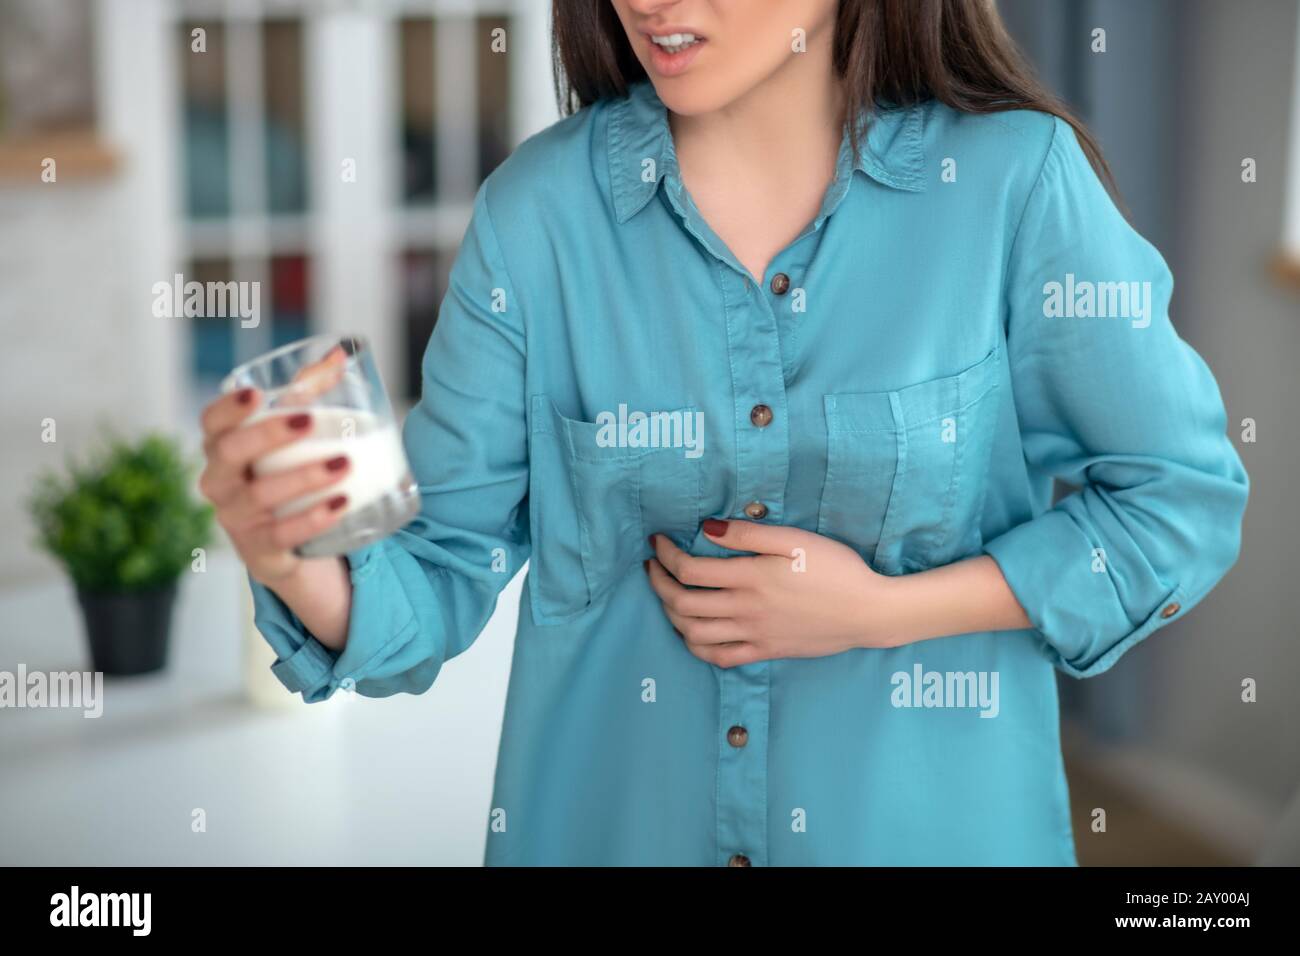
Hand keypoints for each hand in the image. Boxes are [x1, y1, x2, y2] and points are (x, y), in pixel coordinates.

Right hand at [198, 348, 352, 586]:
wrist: (291, 549)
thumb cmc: (285, 478)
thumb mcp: (293, 439)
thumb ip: (309, 395)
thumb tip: (339, 356)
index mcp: (222, 449)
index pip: (211, 423)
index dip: (228, 408)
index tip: (257, 394)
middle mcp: (220, 483)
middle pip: (230, 453)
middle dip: (268, 435)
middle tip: (310, 420)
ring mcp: (236, 520)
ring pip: (259, 495)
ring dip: (303, 477)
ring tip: (344, 463)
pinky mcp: (260, 551)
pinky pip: (282, 535)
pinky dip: (312, 519)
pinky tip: (341, 504)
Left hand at [645, 519, 903, 667]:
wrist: (867, 611)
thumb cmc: (835, 569)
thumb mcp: (794, 540)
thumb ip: (748, 535)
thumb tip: (705, 529)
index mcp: (751, 578)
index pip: (690, 570)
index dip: (666, 555)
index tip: (657, 542)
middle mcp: (746, 610)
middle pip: (683, 603)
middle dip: (658, 584)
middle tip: (652, 567)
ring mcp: (754, 635)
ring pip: (694, 633)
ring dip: (670, 615)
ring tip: (667, 596)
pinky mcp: (765, 651)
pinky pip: (719, 656)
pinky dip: (696, 646)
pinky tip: (691, 632)